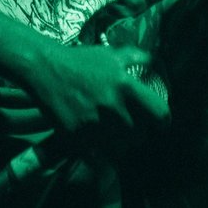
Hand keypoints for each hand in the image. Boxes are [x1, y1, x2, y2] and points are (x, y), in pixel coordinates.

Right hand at [22, 43, 168, 153]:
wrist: (45, 69)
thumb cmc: (81, 60)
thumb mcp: (111, 54)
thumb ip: (137, 57)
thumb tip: (156, 61)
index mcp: (126, 86)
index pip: (160, 114)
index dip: (163, 121)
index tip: (159, 123)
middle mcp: (112, 107)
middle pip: (140, 135)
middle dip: (138, 131)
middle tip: (131, 126)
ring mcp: (94, 124)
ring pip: (121, 147)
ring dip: (120, 142)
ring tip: (114, 134)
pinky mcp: (77, 136)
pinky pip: (98, 153)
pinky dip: (100, 149)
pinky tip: (97, 139)